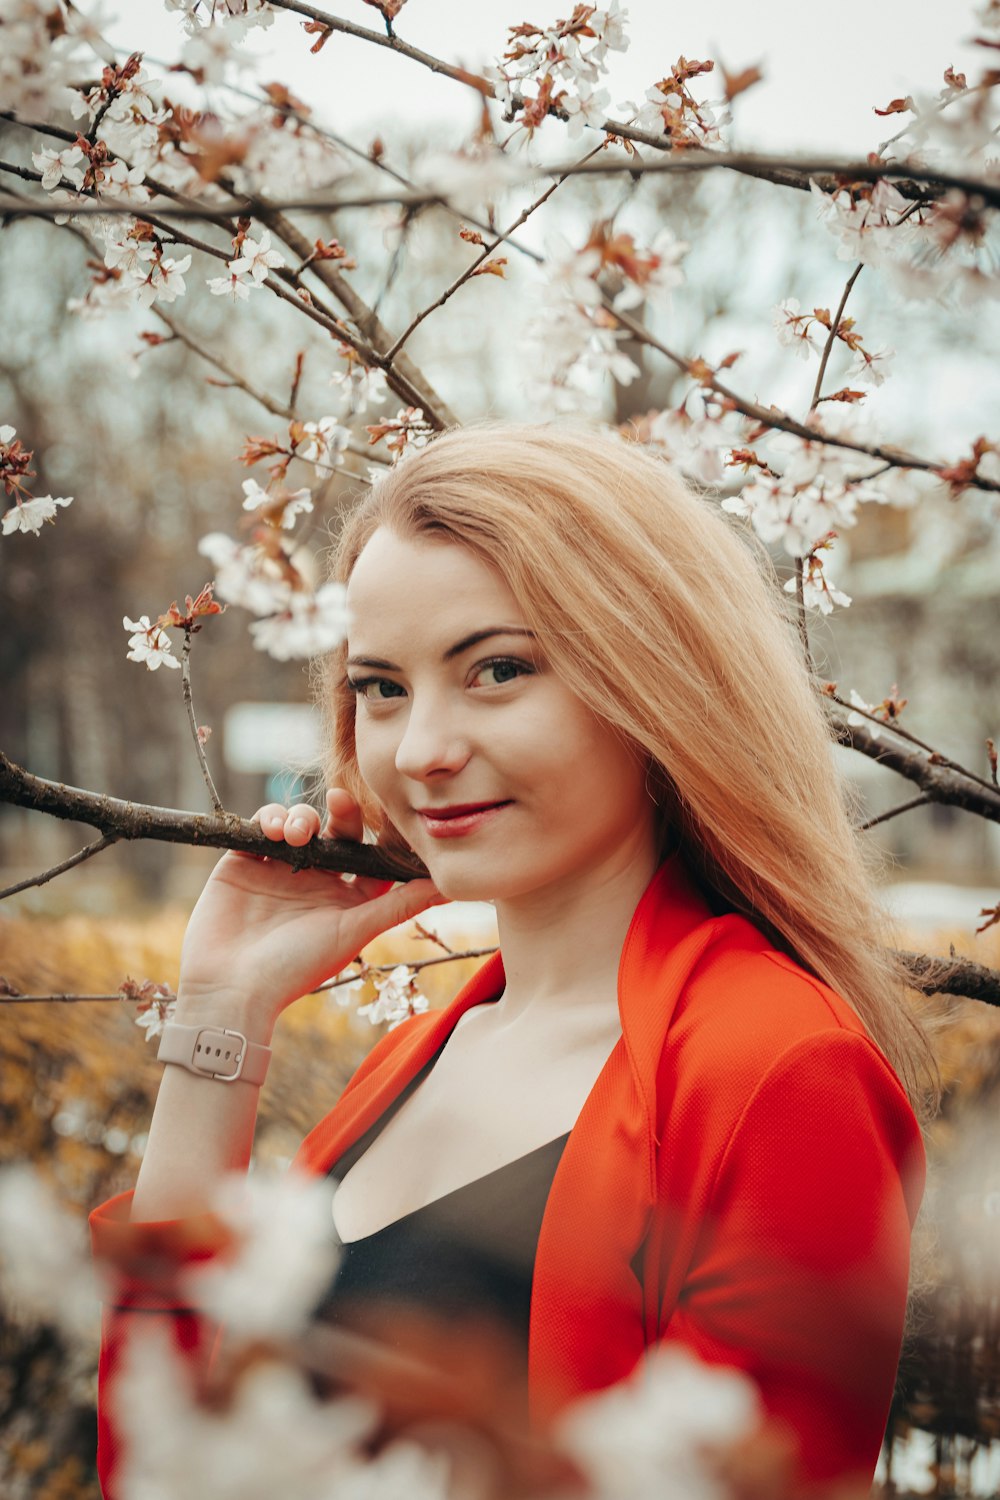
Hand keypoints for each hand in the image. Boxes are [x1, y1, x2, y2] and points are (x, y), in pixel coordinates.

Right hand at [176, 788, 443, 1026]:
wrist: (230, 986)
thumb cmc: (296, 968)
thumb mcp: (354, 931)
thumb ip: (401, 905)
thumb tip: (452, 889)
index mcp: (345, 897)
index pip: (368, 854)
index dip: (377, 832)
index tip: (385, 813)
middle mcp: (315, 880)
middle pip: (335, 831)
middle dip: (341, 812)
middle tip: (341, 801)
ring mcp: (278, 868)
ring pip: (299, 822)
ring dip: (301, 817)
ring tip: (297, 833)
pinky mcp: (244, 860)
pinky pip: (259, 826)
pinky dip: (267, 819)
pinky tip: (272, 831)